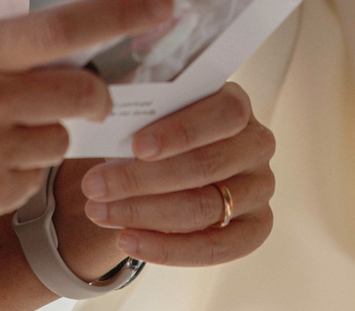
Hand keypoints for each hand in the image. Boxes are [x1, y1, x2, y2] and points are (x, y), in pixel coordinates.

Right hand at [0, 0, 173, 246]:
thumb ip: (5, 44)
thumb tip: (77, 35)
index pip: (64, 28)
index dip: (121, 16)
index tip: (161, 7)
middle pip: (83, 91)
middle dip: (96, 92)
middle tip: (88, 93)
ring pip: (64, 139)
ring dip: (50, 134)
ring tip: (2, 132)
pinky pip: (37, 178)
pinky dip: (23, 170)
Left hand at [73, 83, 276, 266]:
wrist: (168, 166)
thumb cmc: (159, 134)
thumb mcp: (152, 115)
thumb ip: (142, 115)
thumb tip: (109, 123)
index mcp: (237, 105)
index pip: (225, 114)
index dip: (182, 131)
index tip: (136, 146)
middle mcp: (257, 146)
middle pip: (207, 166)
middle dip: (143, 179)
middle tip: (94, 186)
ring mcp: (260, 189)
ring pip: (204, 208)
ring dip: (145, 214)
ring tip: (100, 213)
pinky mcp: (254, 228)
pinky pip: (214, 248)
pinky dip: (166, 248)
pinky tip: (128, 240)